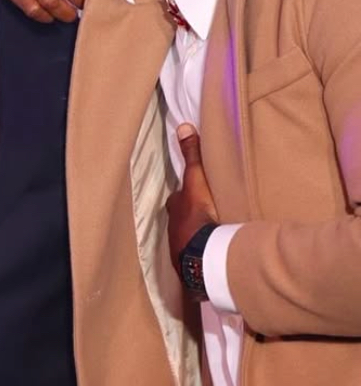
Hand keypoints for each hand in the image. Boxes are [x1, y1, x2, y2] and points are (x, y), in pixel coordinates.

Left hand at [166, 124, 218, 269]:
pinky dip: (202, 247)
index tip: (193, 192)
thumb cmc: (197, 213)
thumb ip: (192, 155)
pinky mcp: (190, 259)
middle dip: (190, 213)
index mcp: (175, 207)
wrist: (200, 251)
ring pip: (187, 234)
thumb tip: (182, 126)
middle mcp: (173, 226)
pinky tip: (212, 248)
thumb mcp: (196, 180)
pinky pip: (197, 250)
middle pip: (181, 216)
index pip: (178, 197)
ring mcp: (180, 244)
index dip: (185, 193)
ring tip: (210, 230)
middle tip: (204, 211)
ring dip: (196, 231)